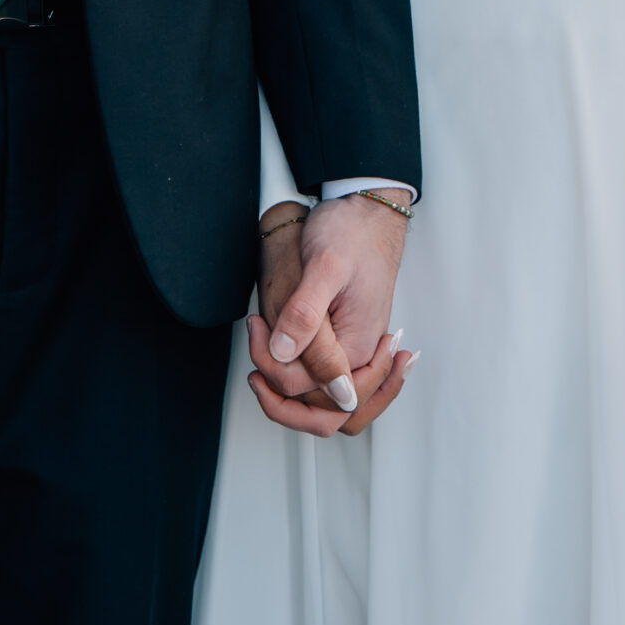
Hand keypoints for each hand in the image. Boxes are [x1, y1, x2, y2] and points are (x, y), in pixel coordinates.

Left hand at [248, 194, 414, 436]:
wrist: (368, 210)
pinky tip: (278, 352)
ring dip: (291, 393)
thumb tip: (283, 355)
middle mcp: (360, 355)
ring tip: (264, 360)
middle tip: (255, 370)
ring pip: (325, 402)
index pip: (314, 394)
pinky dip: (300, 376)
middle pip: (325, 413)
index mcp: (357, 347)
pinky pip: (325, 378)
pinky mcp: (346, 338)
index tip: (256, 330)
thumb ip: (305, 314)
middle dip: (283, 400)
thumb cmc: (351, 232)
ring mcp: (355, 349)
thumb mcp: (324, 266)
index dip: (274, 372)